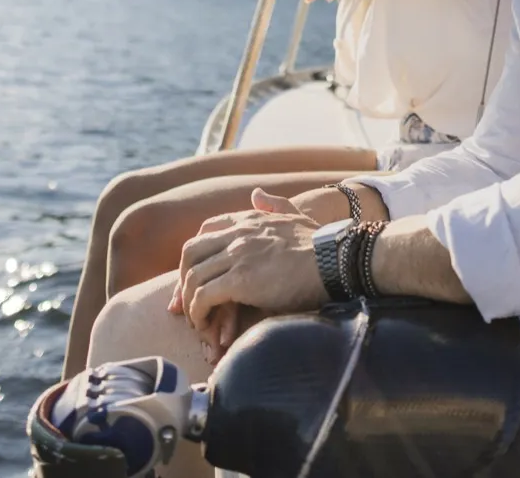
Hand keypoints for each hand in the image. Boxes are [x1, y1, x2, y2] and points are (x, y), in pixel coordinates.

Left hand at [173, 189, 326, 335]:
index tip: (194, 275)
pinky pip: (203, 297)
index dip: (195, 255)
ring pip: (193, 277)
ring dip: (189, 301)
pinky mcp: (240, 280)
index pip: (206, 229)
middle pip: (190, 252)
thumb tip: (256, 194)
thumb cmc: (322, 244)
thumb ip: (275, 204)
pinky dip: (198, 313)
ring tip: (197, 319)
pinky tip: (205, 326)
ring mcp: (237, 255)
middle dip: (183, 278)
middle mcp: (238, 234)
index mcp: (249, 219)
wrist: (336, 260)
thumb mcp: (296, 215)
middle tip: (185, 302)